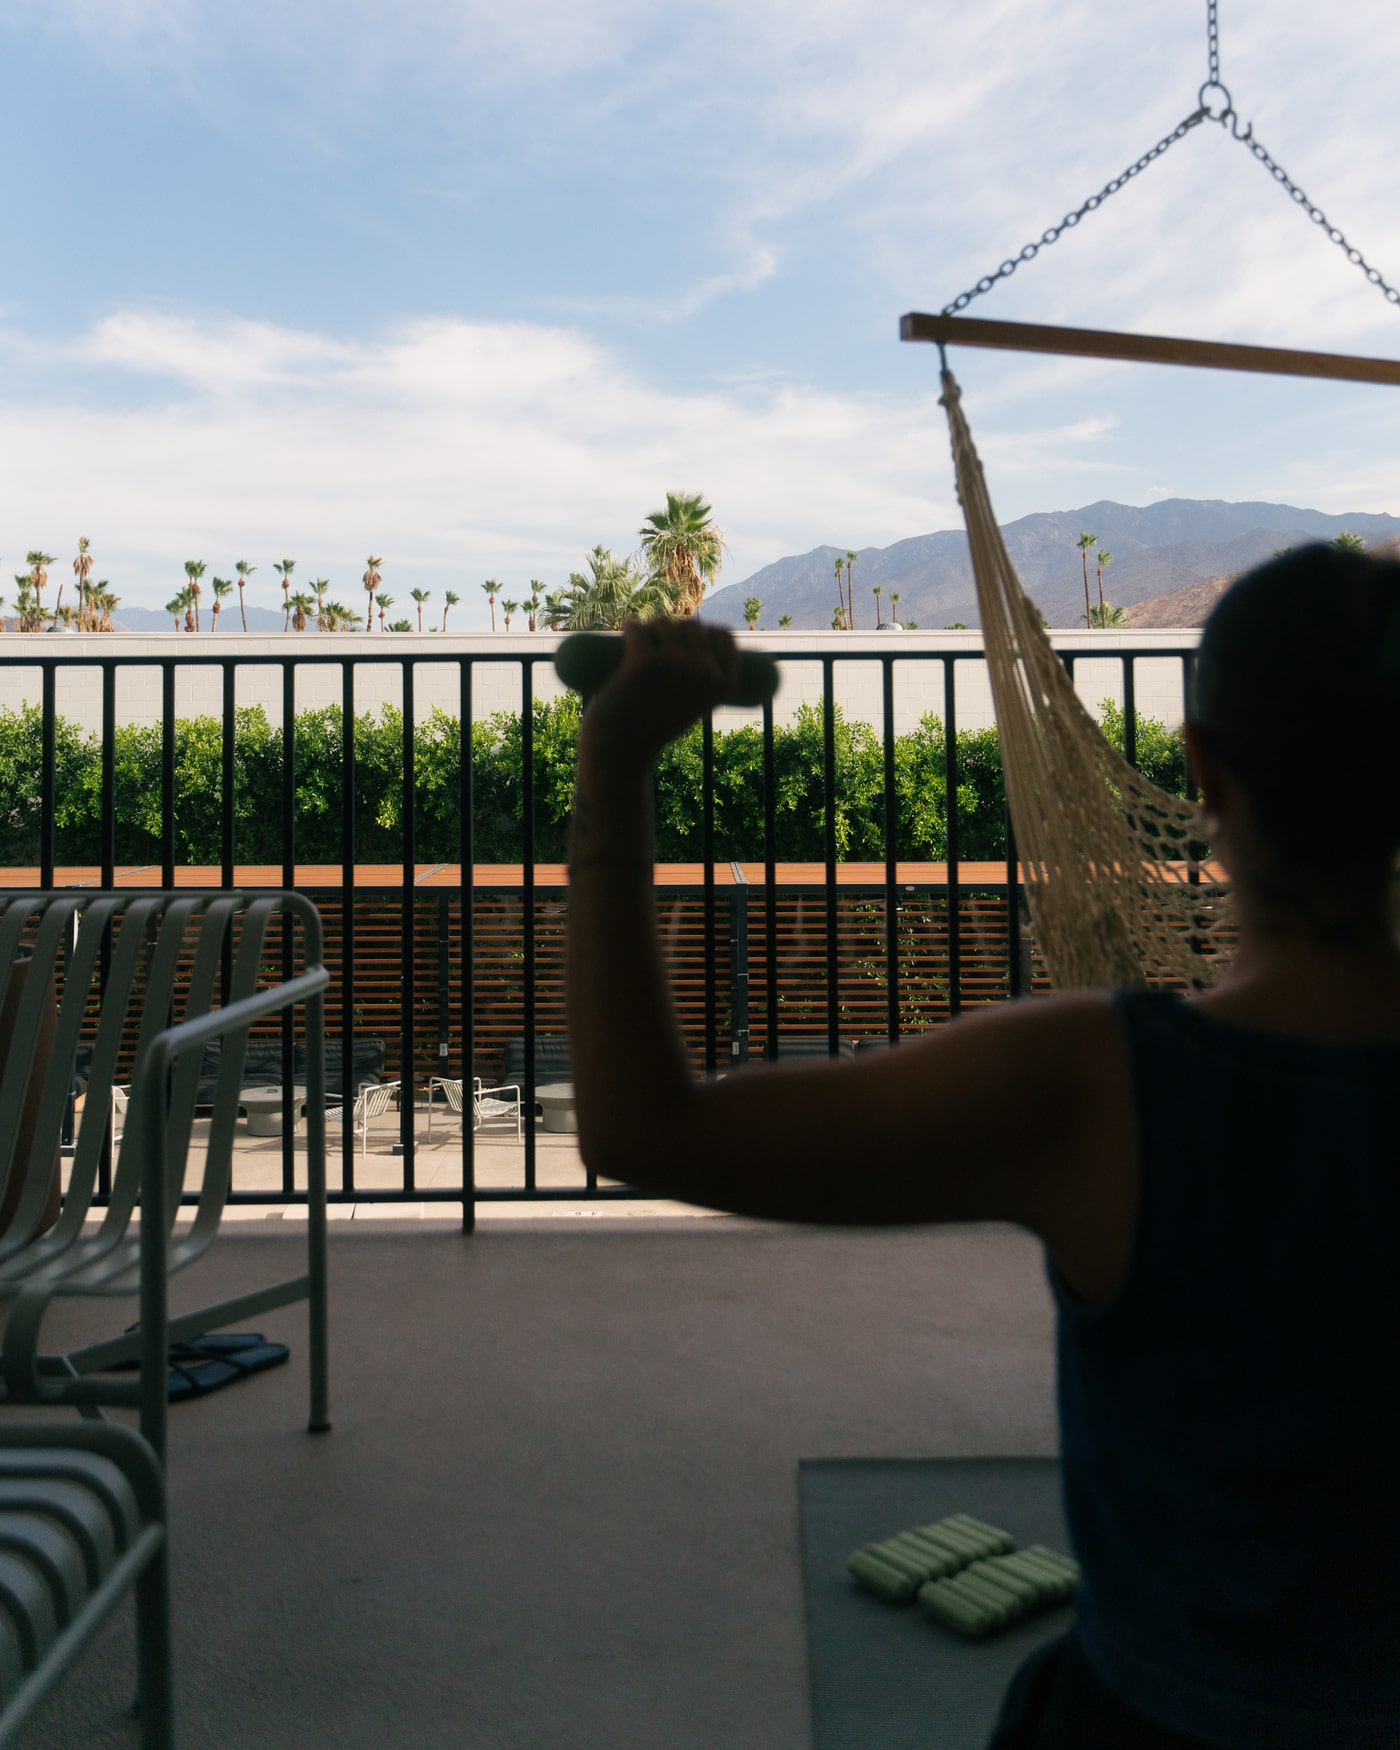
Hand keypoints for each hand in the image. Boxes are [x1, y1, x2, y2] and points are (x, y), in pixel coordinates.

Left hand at [579, 618, 738, 770]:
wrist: (623, 750)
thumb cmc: (657, 728)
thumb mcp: (693, 707)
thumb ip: (703, 683)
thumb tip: (704, 642)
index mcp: (724, 685)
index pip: (724, 636)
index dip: (706, 631)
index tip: (689, 640)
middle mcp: (705, 673)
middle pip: (693, 626)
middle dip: (675, 629)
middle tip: (657, 646)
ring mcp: (675, 666)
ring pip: (664, 625)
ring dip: (651, 629)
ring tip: (641, 645)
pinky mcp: (644, 662)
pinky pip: (638, 629)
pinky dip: (631, 627)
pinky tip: (629, 629)